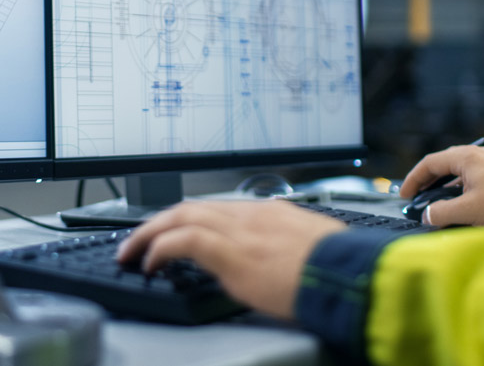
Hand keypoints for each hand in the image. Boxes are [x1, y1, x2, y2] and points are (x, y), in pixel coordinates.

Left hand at [115, 200, 345, 318]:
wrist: (350, 277)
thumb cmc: (342, 271)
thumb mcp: (315, 250)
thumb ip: (291, 248)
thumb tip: (285, 261)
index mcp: (272, 214)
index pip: (219, 208)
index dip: (191, 218)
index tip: (177, 230)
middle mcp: (251, 215)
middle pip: (193, 206)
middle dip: (161, 221)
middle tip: (141, 238)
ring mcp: (239, 231)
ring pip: (180, 216)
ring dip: (149, 233)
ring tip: (132, 251)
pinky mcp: (230, 252)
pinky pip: (181, 241)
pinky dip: (159, 249)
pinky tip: (149, 263)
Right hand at [400, 145, 483, 226]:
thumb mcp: (468, 211)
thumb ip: (441, 213)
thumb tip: (428, 216)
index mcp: (466, 157)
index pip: (429, 164)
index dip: (414, 180)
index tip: (405, 196)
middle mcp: (480, 154)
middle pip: (445, 166)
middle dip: (430, 184)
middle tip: (420, 199)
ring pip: (463, 173)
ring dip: (449, 188)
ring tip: (443, 206)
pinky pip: (478, 177)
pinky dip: (466, 189)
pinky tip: (469, 205)